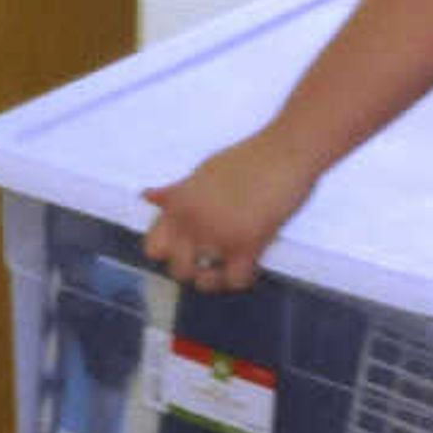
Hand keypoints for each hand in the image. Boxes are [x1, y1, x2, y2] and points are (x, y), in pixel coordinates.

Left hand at [141, 134, 315, 295]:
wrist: (284, 151)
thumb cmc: (247, 158)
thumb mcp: (201, 172)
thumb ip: (175, 192)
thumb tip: (147, 196)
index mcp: (177, 203)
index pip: (153, 248)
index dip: (168, 254)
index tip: (184, 250)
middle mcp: (192, 221)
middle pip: (177, 270)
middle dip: (192, 269)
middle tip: (209, 261)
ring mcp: (218, 234)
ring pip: (203, 281)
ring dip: (215, 279)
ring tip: (227, 267)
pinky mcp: (247, 243)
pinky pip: (235, 280)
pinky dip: (241, 279)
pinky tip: (249, 266)